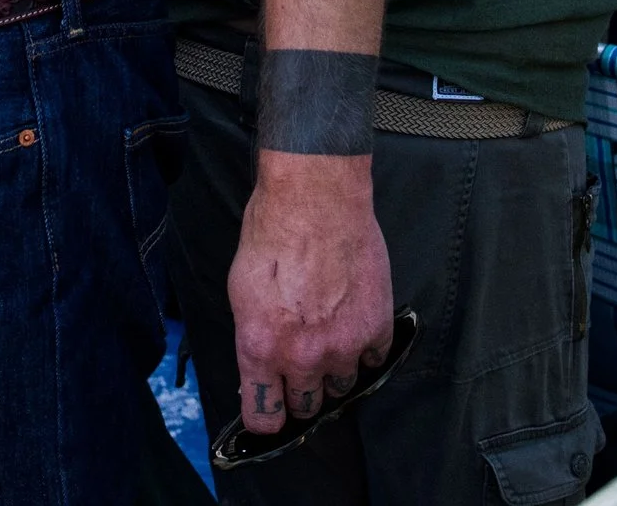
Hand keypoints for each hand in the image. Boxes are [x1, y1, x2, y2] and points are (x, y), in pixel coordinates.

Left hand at [229, 153, 394, 433]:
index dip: (266, 416)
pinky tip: (353, 320)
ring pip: (341, 387)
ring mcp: (344, 346)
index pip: (264, 419)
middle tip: (300, 360)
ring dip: (333, 369)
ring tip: (328, 333)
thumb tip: (261, 366)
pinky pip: (373, 360)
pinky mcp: (376, 328)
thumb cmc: (271, 234)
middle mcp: (303, 357)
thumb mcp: (240, 289)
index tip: (270, 406)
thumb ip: (253, 337)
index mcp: (261, 348)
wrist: (316, 198)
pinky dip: (364, 347)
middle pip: (305, 407)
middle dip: (300, 389)